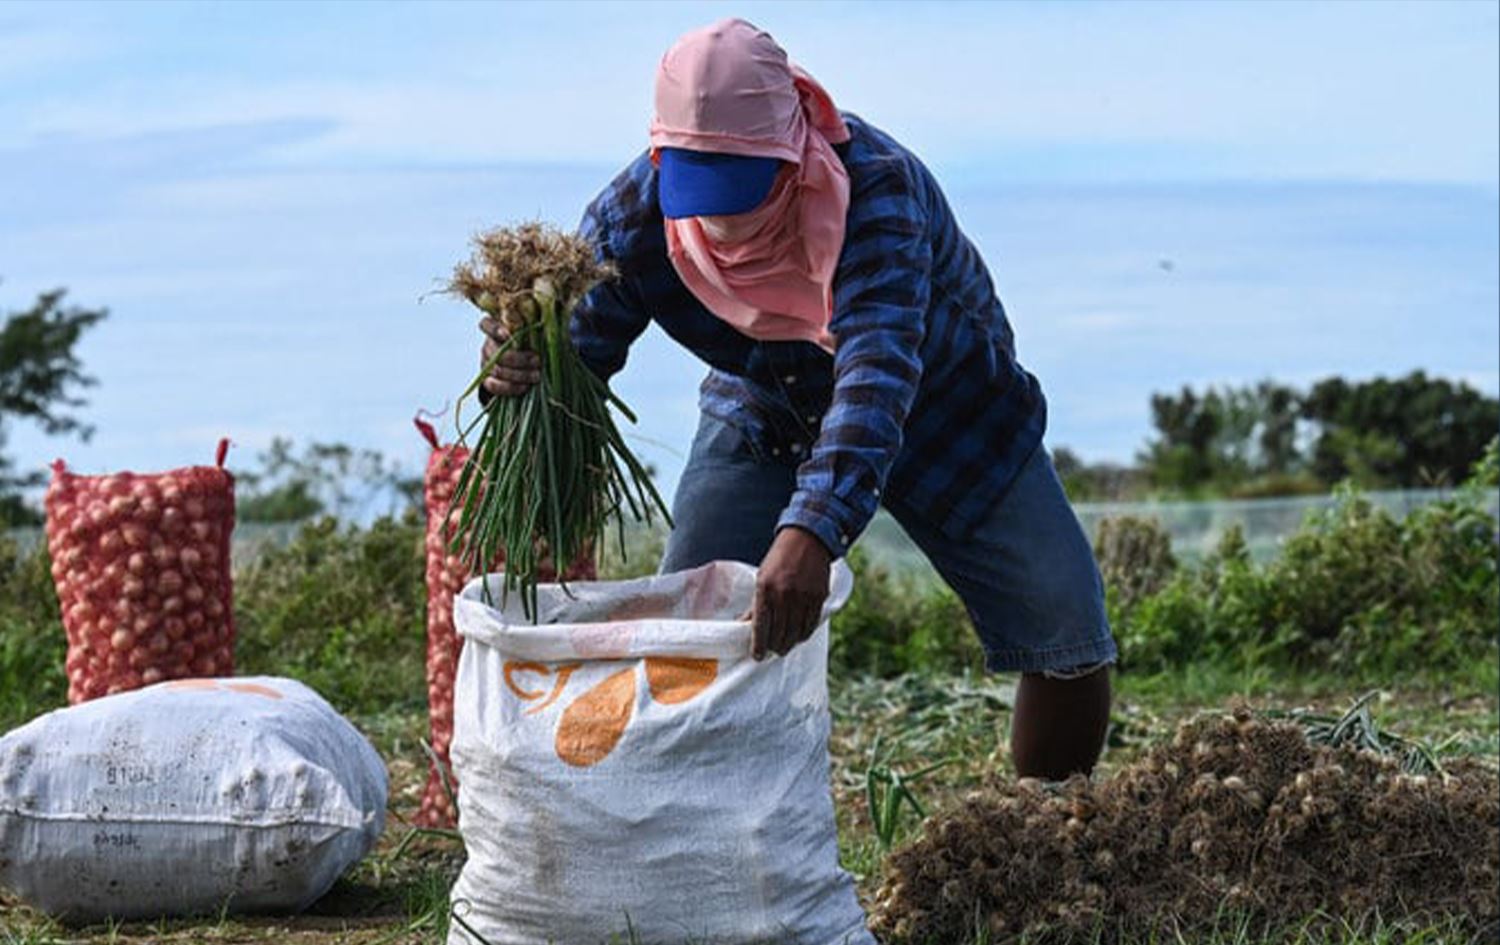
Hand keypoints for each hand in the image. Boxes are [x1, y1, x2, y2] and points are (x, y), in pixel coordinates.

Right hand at [479, 317, 541, 397]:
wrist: (527, 369)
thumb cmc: (533, 346)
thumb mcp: (534, 335)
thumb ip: (533, 330)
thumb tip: (546, 325)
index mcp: (497, 329)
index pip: (486, 324)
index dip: (495, 329)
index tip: (508, 334)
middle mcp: (489, 345)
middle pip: (495, 351)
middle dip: (518, 358)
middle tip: (537, 360)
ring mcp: (486, 363)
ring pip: (497, 369)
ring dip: (519, 374)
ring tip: (537, 375)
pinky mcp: (488, 380)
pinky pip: (493, 385)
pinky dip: (511, 387)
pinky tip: (525, 387)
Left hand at [749, 527, 832, 660]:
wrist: (807, 539)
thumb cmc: (780, 559)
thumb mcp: (762, 578)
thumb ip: (756, 604)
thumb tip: (744, 625)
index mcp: (766, 589)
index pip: (761, 627)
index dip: (759, 646)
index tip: (757, 656)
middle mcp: (784, 595)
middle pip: (779, 635)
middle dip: (774, 647)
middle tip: (771, 651)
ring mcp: (803, 597)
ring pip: (795, 634)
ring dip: (789, 644)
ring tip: (783, 646)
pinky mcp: (818, 598)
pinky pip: (810, 625)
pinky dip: (803, 634)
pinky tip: (797, 635)